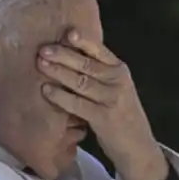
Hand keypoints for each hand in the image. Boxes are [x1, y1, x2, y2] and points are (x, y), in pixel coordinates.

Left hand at [37, 29, 167, 179]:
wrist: (138, 147)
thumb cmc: (120, 117)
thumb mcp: (114, 90)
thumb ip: (97, 75)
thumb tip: (67, 57)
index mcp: (119, 71)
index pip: (100, 50)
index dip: (83, 40)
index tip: (66, 31)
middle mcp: (117, 81)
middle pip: (87, 63)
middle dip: (63, 54)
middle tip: (42, 48)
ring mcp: (111, 99)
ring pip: (81, 81)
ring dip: (58, 72)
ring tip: (40, 64)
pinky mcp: (104, 119)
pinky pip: (78, 104)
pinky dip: (60, 97)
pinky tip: (46, 91)